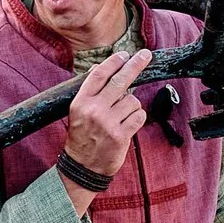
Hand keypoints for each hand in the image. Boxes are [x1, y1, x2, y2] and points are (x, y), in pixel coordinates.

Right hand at [62, 48, 151, 194]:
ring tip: (121, 117)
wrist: (82, 168)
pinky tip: (128, 125)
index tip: (124, 54)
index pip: (99, 74)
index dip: (114, 62)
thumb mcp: (78, 113)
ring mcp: (108, 123)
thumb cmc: (82, 138)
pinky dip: (137, 118)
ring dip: (132, 106)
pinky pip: (139, 116)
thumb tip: (102, 68)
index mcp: (81, 102)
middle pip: (120, 81)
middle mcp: (94, 110)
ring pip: (132, 100)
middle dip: (135, 65)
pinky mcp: (121, 136)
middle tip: (145, 55)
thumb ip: (90, 93)